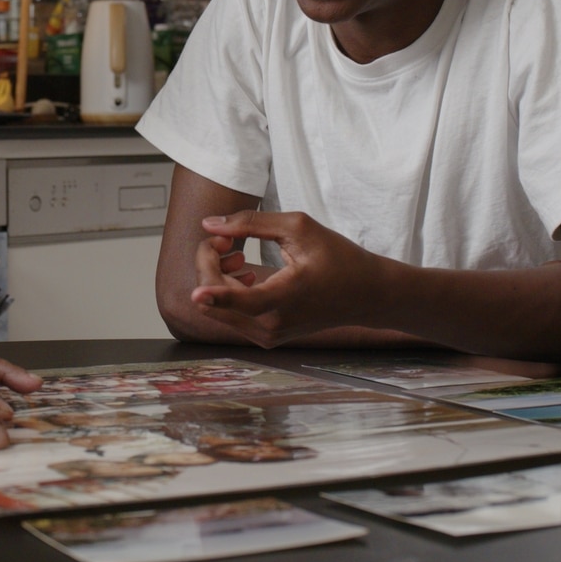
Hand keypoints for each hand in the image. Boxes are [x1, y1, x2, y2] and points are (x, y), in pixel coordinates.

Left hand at [189, 210, 387, 347]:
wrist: (365, 295)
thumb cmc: (338, 258)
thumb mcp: (298, 228)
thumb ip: (251, 224)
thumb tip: (210, 225)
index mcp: (284, 298)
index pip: (240, 303)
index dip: (213, 295)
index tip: (195, 292)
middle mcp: (272, 325)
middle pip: (213, 301)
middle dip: (208, 264)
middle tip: (225, 240)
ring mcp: (267, 336)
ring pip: (215, 309)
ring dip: (215, 277)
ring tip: (239, 255)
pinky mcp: (265, 337)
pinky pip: (229, 315)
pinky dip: (226, 291)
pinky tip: (246, 271)